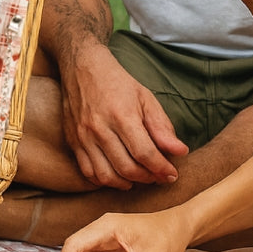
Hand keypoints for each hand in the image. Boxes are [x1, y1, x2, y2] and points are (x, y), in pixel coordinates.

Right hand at [60, 45, 187, 188]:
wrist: (82, 68)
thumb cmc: (117, 83)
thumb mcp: (146, 99)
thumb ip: (162, 127)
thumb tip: (180, 152)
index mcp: (122, 116)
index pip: (144, 153)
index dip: (161, 168)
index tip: (172, 174)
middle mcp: (99, 129)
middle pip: (127, 167)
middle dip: (148, 177)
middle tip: (158, 176)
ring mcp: (83, 137)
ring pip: (105, 175)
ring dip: (126, 183)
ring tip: (139, 178)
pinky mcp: (72, 141)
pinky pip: (87, 171)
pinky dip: (103, 180)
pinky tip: (116, 176)